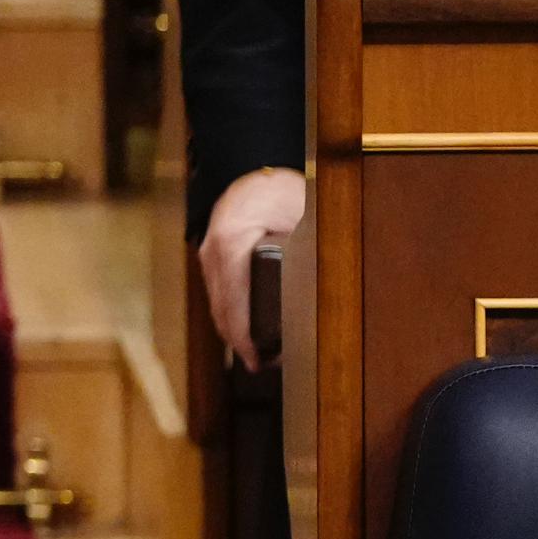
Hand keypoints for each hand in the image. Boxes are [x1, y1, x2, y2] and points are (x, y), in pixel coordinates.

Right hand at [198, 166, 303, 371]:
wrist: (256, 173)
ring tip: (264, 356)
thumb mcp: (301, 217)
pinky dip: (233, 318)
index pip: (233, 303)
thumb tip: (328, 288)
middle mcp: (212, 253)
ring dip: (237, 335)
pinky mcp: (213, 261)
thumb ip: (309, 249)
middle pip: (222, 311)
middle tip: (268, 366)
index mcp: (230, 243)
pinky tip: (250, 335)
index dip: (244, 339)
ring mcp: (209, 257)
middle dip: (242, 344)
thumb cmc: (281, 191)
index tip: (257, 362)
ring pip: (219, 307)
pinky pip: (221, 297)